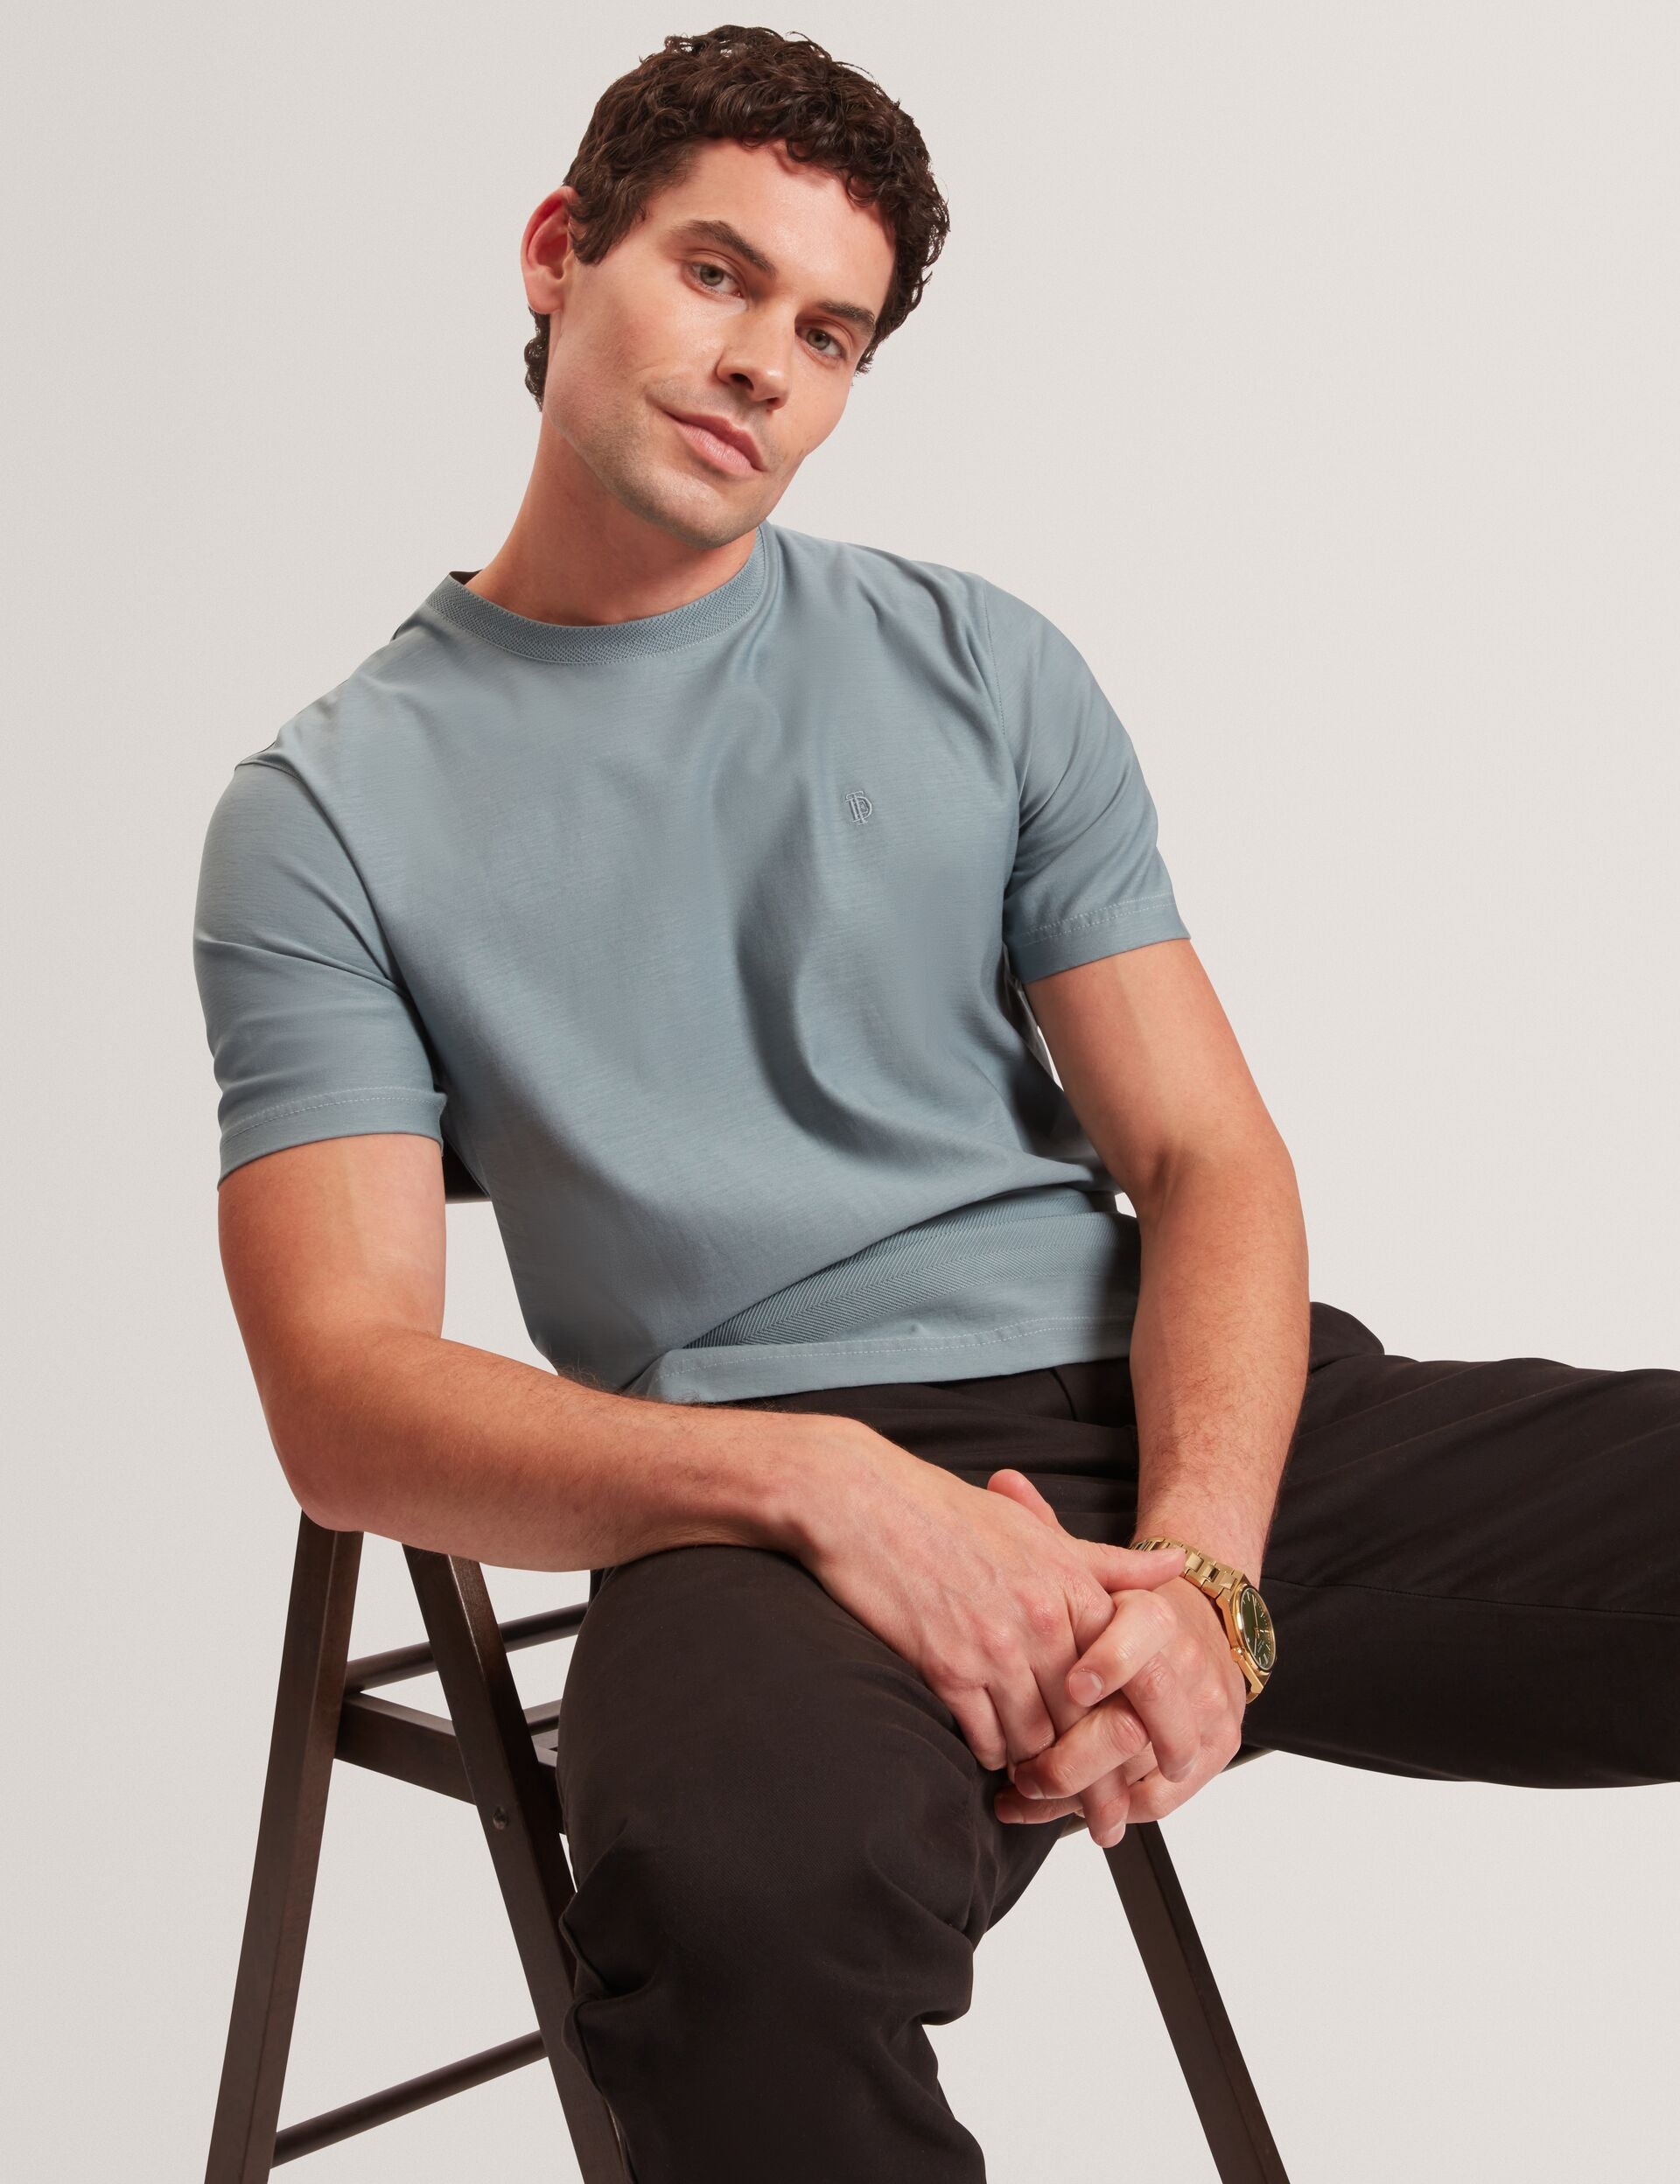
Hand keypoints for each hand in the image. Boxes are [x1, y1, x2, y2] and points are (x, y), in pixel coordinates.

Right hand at [796, 1422, 1188, 1775]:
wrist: (863, 1501)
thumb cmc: (947, 1513)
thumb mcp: (1036, 1530)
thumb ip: (1108, 1562)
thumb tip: (1177, 1567)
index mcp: (1069, 1585)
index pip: (1127, 1677)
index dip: (1143, 1732)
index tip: (1151, 1770)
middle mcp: (1041, 1619)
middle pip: (1087, 1722)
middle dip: (1099, 1778)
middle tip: (1106, 1821)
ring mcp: (994, 1646)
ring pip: (1038, 1738)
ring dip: (1040, 1770)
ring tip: (1045, 1795)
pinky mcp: (946, 1667)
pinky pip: (985, 1738)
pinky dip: (993, 1756)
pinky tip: (993, 1759)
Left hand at [984, 1471, 1247, 1846]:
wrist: (1205, 1622)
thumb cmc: (1123, 1604)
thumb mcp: (1083, 1568)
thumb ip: (1045, 1531)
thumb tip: (1003, 1482)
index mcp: (1156, 1615)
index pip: (1142, 1633)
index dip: (1108, 1661)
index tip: (1072, 1686)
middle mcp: (1188, 1666)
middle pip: (1138, 1722)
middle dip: (1075, 1755)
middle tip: (1024, 1771)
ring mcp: (1205, 1714)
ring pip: (1142, 1770)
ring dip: (1079, 1793)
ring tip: (1023, 1798)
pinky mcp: (1213, 1751)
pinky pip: (1159, 1797)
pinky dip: (1108, 1811)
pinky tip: (1059, 1817)